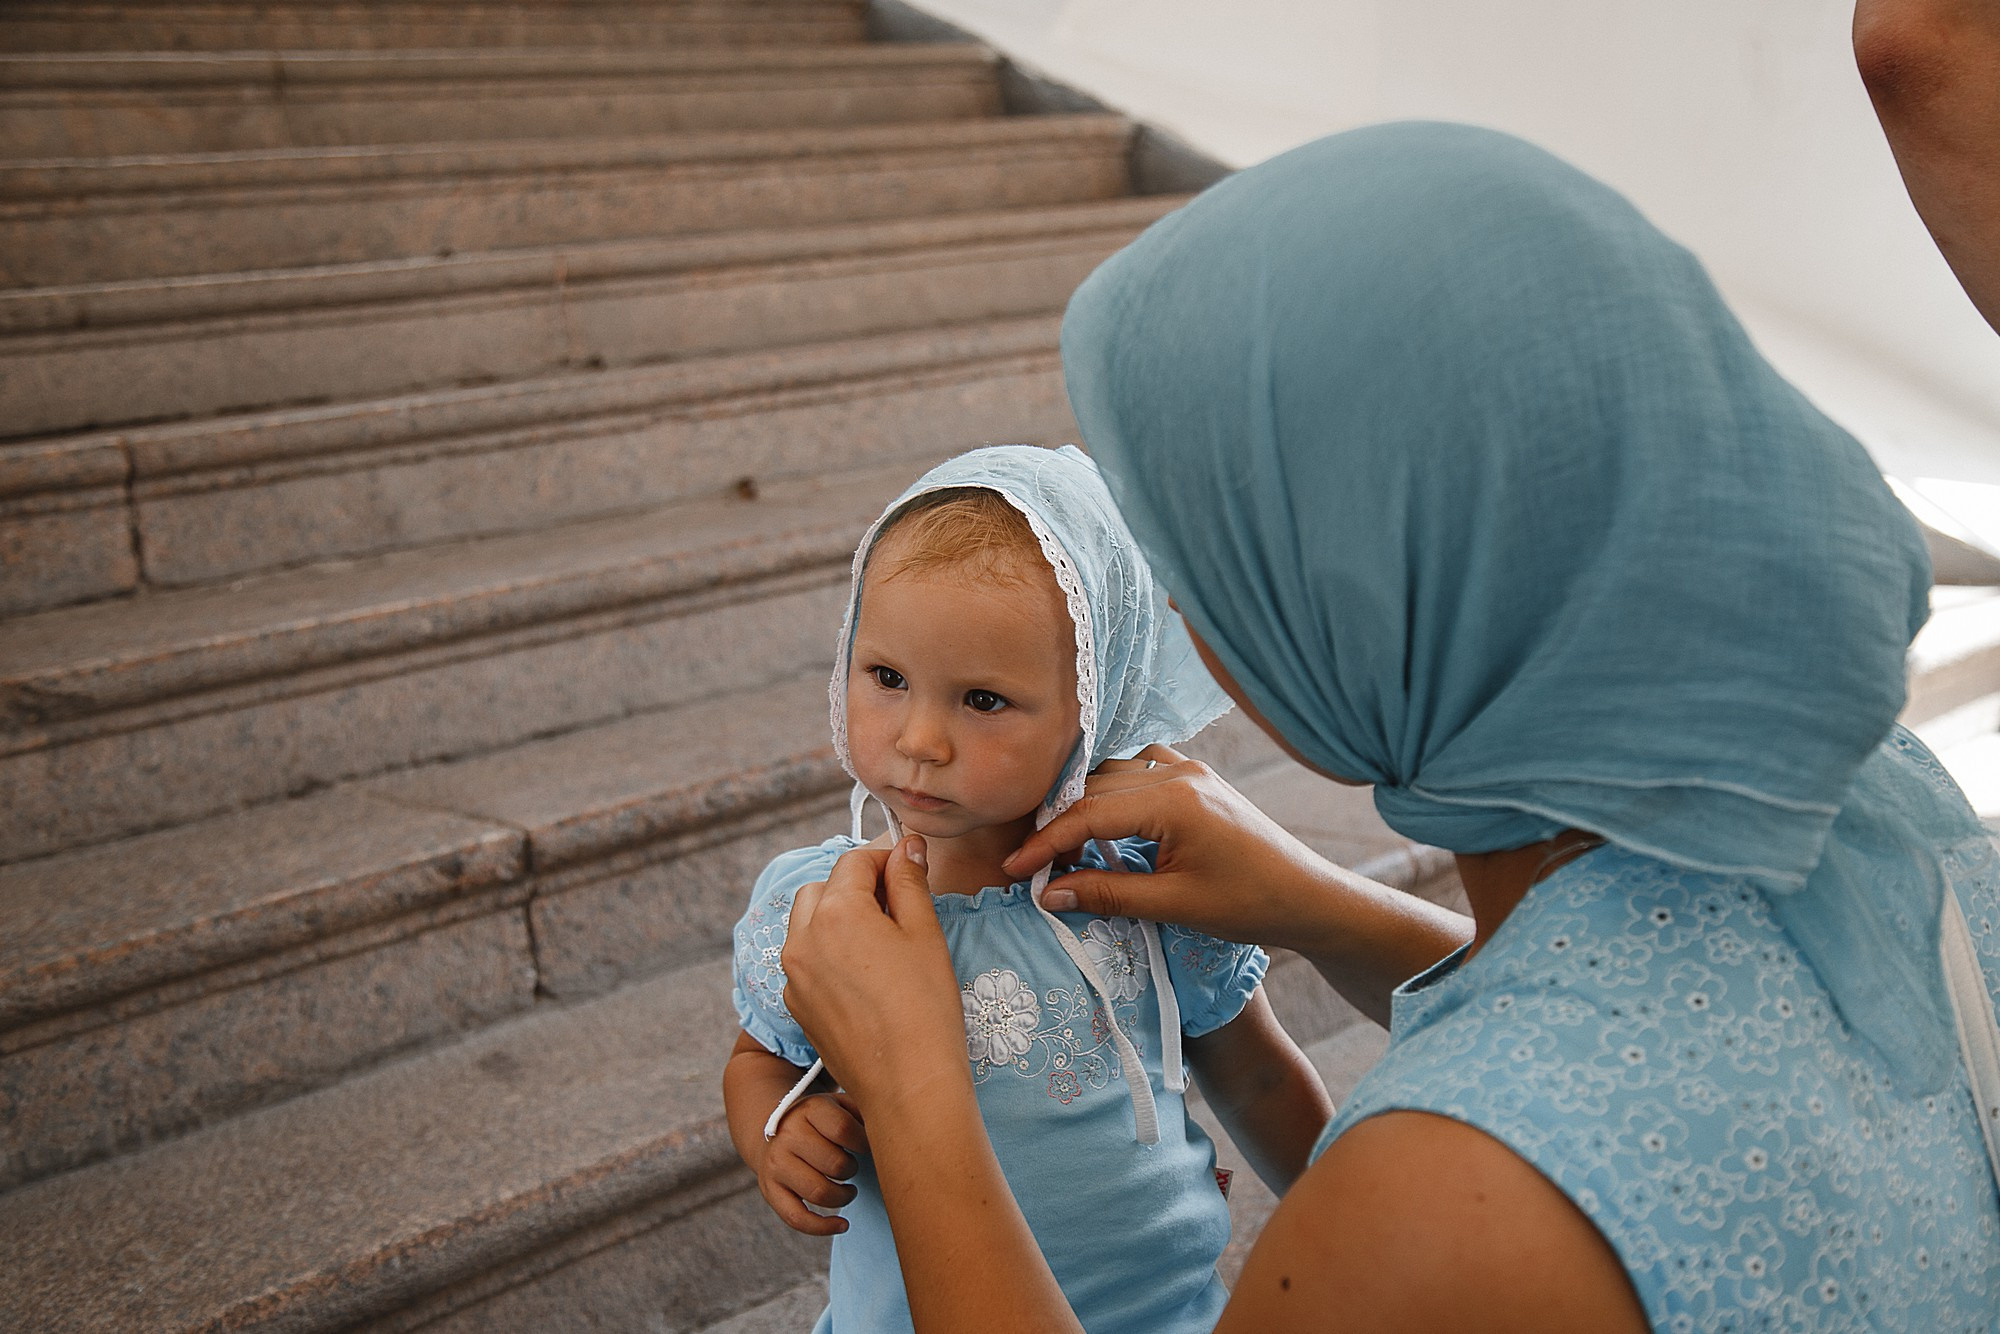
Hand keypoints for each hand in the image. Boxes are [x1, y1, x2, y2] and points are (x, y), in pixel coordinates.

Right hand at [755, 1091, 867, 1235]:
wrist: (770, 1131)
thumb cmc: (818, 1122)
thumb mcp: (837, 1104)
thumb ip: (862, 1111)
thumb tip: (888, 1132)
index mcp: (809, 1109)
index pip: (843, 1129)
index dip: (864, 1144)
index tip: (870, 1149)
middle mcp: (788, 1136)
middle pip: (834, 1164)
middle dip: (852, 1171)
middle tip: (854, 1169)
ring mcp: (776, 1164)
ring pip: (818, 1192)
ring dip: (843, 1197)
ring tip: (848, 1191)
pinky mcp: (770, 1191)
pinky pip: (797, 1218)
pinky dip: (822, 1227)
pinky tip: (842, 1224)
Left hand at [783, 837, 971, 1113]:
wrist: (907, 1084)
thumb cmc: (925, 1006)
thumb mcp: (925, 934)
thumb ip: (909, 881)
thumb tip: (906, 845)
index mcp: (835, 912)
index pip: (854, 862)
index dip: (885, 861)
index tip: (909, 873)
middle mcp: (803, 938)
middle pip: (822, 888)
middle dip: (854, 888)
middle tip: (896, 909)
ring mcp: (794, 975)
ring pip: (807, 924)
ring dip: (835, 918)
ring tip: (878, 942)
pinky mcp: (796, 1006)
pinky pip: (804, 962)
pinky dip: (827, 955)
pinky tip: (863, 979)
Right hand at [1001, 744, 1336, 952]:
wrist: (1308, 896)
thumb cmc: (1248, 905)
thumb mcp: (1173, 906)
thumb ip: (1107, 894)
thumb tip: (1048, 894)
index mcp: (1173, 800)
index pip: (1088, 814)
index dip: (1047, 843)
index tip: (1016, 870)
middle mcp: (1178, 772)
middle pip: (1095, 789)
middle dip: (1061, 826)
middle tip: (1036, 867)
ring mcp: (1190, 769)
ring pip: (1114, 776)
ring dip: (1085, 807)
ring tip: (1065, 849)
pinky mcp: (1198, 778)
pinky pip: (1141, 770)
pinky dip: (1115, 792)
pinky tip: (1108, 821)